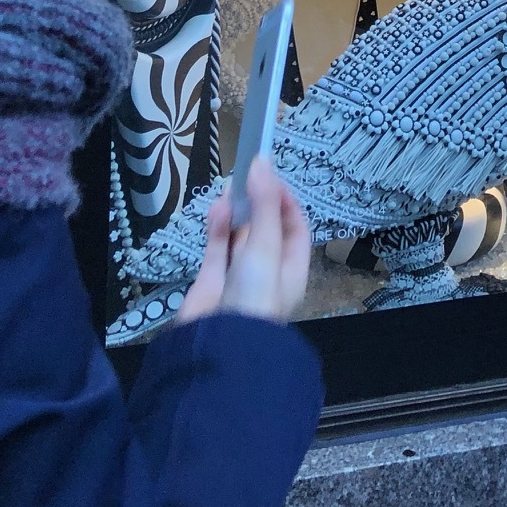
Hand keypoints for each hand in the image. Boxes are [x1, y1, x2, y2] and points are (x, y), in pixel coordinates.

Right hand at [176, 159, 311, 325]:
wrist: (217, 345)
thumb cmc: (254, 294)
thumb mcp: (266, 245)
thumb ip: (263, 204)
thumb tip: (262, 162)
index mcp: (292, 269)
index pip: (294, 228)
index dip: (284, 200)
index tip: (270, 176)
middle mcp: (267, 273)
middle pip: (265, 230)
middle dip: (257, 203)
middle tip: (246, 175)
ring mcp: (238, 277)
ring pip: (239, 237)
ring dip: (236, 212)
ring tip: (230, 186)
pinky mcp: (212, 281)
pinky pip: (218, 248)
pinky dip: (218, 229)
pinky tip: (218, 209)